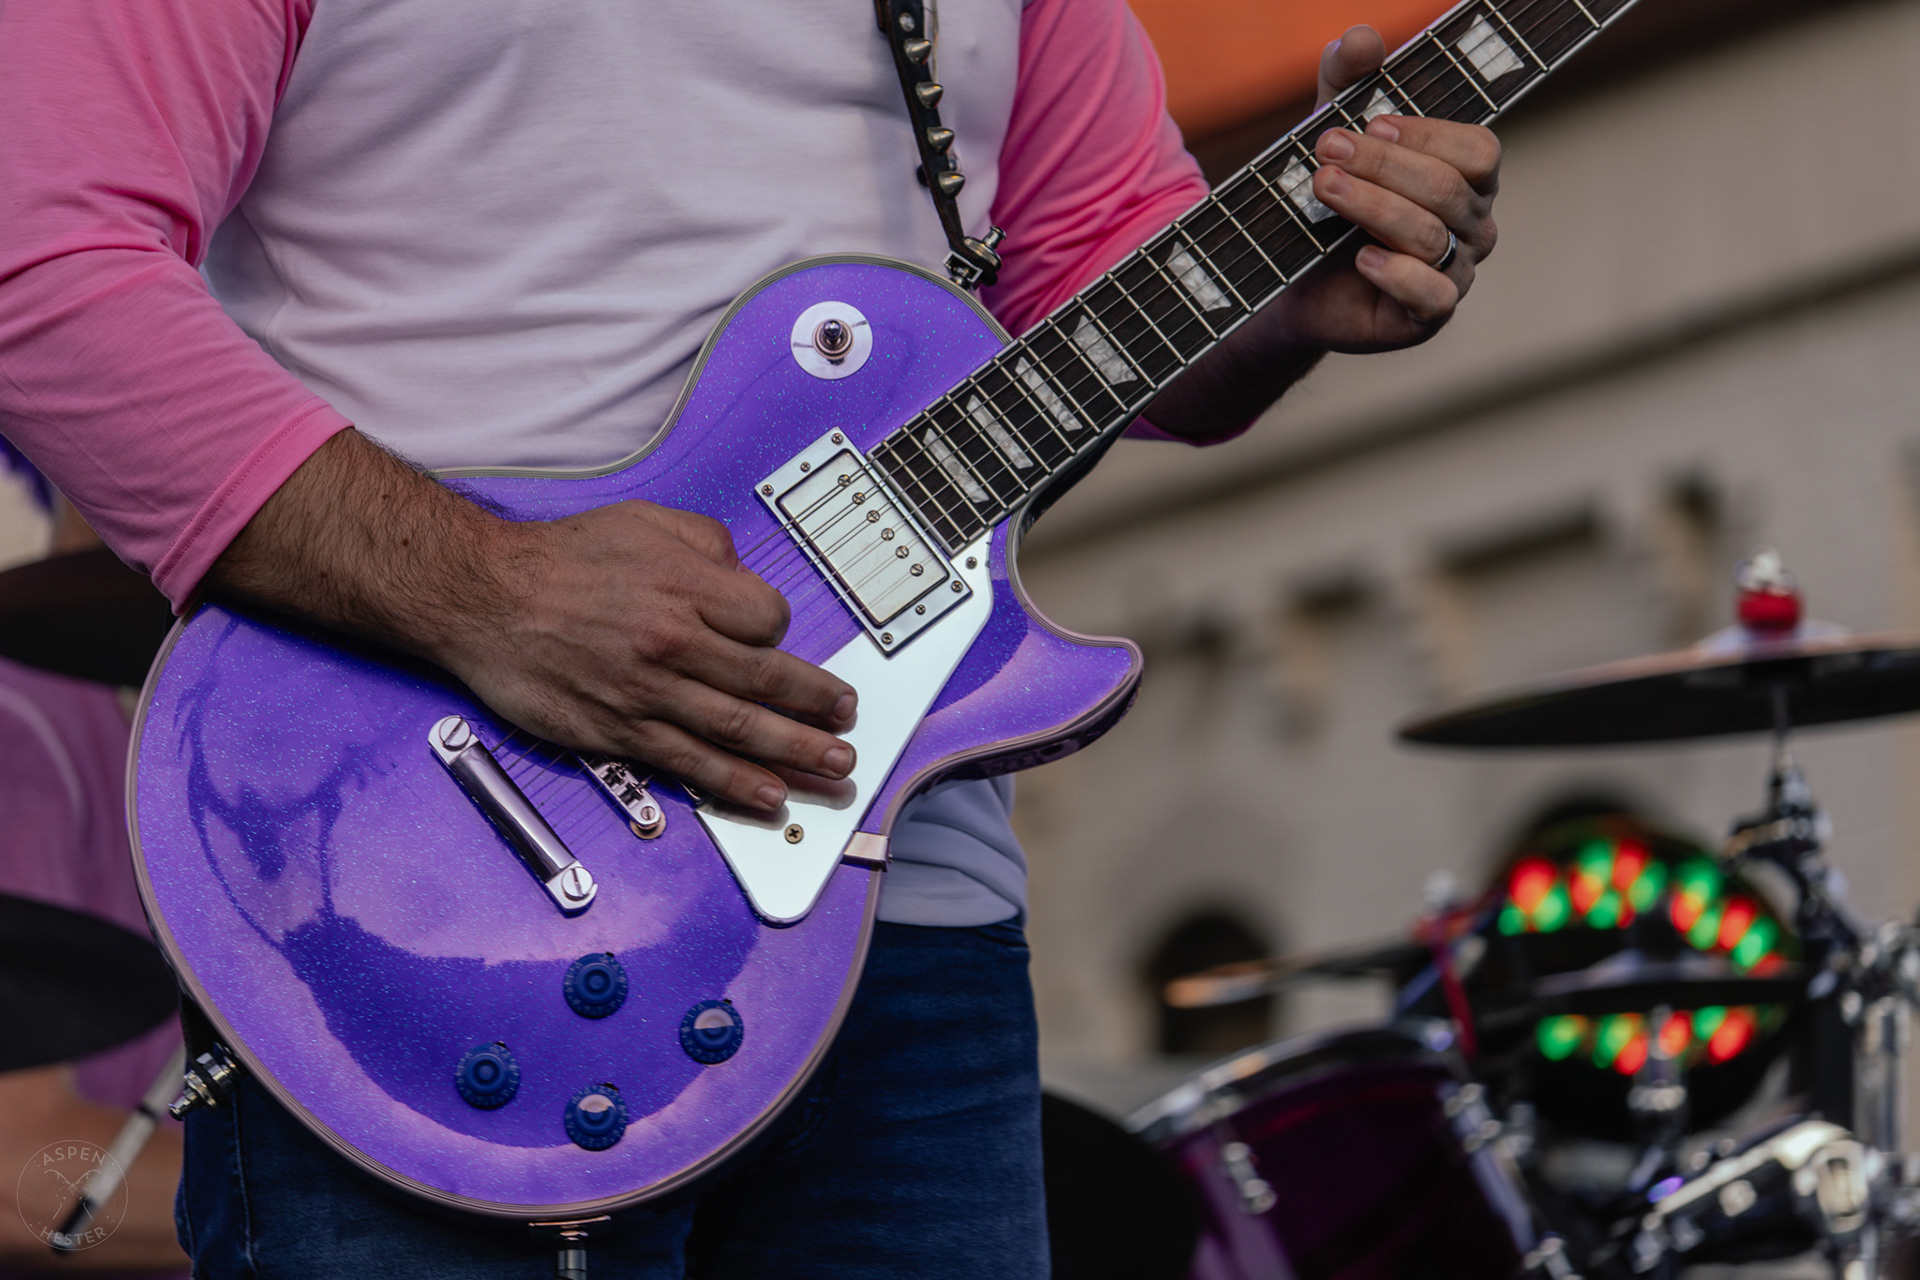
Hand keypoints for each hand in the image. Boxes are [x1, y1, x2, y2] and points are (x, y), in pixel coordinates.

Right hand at [448, 500, 857, 811]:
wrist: (482, 598)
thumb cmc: (564, 558)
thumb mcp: (644, 522)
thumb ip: (706, 544)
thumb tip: (743, 579)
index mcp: (684, 587)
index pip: (767, 620)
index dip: (782, 633)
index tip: (780, 643)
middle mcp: (672, 642)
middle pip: (766, 682)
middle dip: (817, 707)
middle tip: (850, 723)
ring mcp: (646, 692)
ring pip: (737, 730)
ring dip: (795, 753)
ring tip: (834, 767)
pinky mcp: (617, 731)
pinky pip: (689, 762)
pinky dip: (735, 783)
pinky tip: (771, 797)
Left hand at [1269, 25, 1501, 352]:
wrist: (1291, 279)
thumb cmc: (1327, 200)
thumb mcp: (1332, 129)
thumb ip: (1348, 81)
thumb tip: (1362, 37)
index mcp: (1466, 176)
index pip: (1478, 149)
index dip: (1427, 135)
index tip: (1370, 122)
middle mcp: (1472, 224)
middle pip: (1448, 189)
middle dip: (1383, 166)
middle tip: (1326, 150)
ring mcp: (1456, 272)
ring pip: (1432, 236)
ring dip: (1373, 208)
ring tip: (1323, 188)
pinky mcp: (1428, 317)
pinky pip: (1433, 297)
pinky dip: (1398, 275)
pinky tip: (1361, 260)